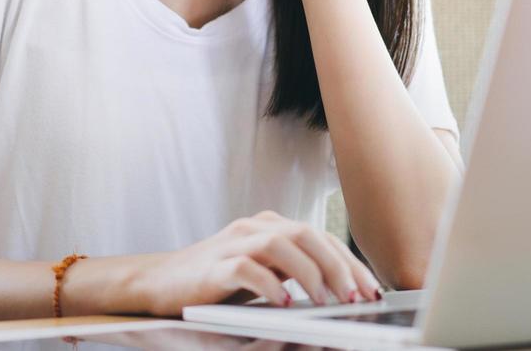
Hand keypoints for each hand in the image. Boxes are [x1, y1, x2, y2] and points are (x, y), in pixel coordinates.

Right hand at [132, 209, 382, 317]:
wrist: (159, 282)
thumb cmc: (214, 282)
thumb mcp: (261, 273)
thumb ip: (291, 273)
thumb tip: (338, 293)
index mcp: (270, 226)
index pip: (320, 237)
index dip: (349, 261)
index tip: (371, 289)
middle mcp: (255, 227)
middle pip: (306, 234)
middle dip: (337, 266)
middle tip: (356, 298)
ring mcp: (233, 242)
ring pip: (282, 244)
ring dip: (309, 273)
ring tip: (326, 301)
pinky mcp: (214, 265)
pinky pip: (247, 268)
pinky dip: (269, 285)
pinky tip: (284, 304)